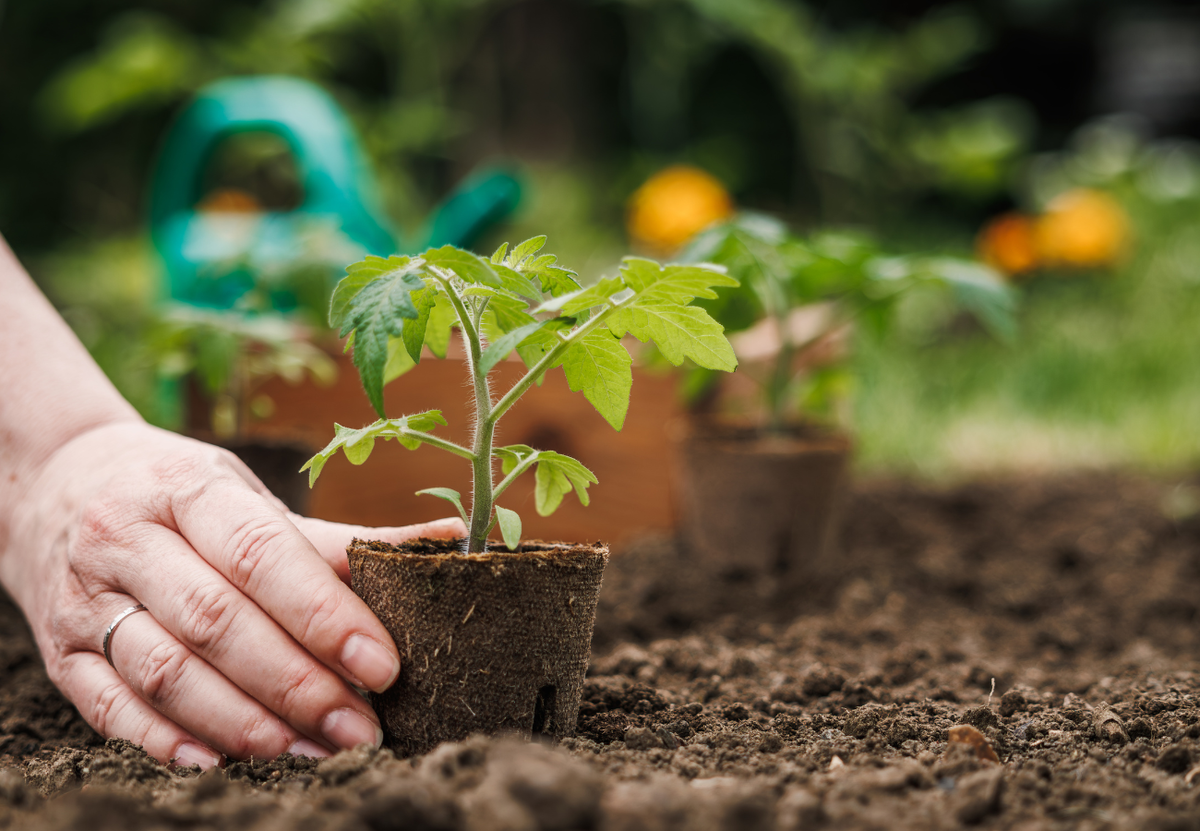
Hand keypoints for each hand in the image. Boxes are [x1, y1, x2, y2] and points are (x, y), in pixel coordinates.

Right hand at [2, 420, 463, 768]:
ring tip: (310, 752)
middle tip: (360, 728)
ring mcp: (86, 598)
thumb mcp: (244, 495)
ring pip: (166, 671)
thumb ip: (334, 538)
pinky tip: (221, 763)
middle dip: (296, 683)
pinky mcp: (59, 650)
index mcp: (186, 489)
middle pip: (217, 622)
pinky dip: (165, 740)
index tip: (382, 664)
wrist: (55, 482)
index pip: (260, 555)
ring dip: (242, 722)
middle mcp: (127, 540)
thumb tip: (447, 543)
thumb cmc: (176, 492)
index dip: (323, 613)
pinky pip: (109, 704)